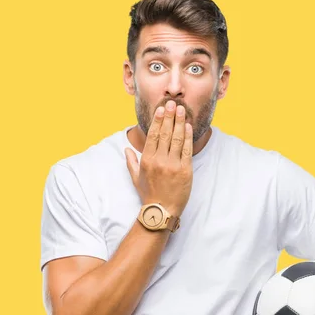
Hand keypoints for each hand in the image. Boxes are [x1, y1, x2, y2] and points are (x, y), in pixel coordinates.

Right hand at [124, 100, 192, 217]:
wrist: (161, 211)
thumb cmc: (148, 195)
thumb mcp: (135, 178)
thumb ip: (130, 162)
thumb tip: (126, 149)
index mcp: (146, 160)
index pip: (152, 135)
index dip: (157, 121)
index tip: (160, 109)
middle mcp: (159, 161)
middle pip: (165, 134)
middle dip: (169, 117)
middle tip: (173, 103)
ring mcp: (172, 165)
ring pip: (176, 139)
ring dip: (180, 123)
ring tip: (182, 110)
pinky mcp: (185, 171)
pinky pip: (186, 150)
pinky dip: (188, 137)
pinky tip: (188, 127)